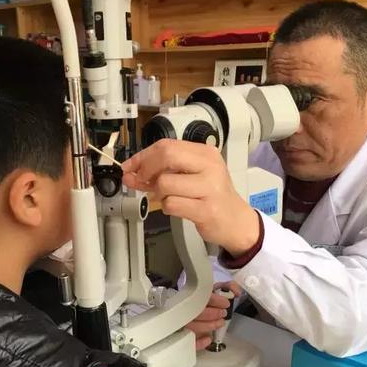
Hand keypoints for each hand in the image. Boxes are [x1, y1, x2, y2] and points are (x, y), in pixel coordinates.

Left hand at [122, 139, 258, 256]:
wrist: (236, 221)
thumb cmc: (212, 197)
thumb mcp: (192, 176)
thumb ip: (163, 171)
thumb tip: (131, 171)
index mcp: (205, 153)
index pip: (166, 145)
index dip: (142, 156)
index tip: (130, 166)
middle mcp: (209, 166)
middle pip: (166, 155)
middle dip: (146, 169)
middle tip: (141, 181)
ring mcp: (209, 187)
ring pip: (165, 183)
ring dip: (158, 193)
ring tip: (168, 198)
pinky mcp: (206, 209)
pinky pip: (171, 204)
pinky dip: (167, 207)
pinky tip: (178, 207)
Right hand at [185, 281, 242, 349]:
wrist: (191, 307)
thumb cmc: (204, 299)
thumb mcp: (215, 289)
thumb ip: (228, 286)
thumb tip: (237, 292)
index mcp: (192, 295)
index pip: (201, 297)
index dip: (216, 300)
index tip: (225, 303)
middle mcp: (184, 309)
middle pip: (197, 312)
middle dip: (214, 314)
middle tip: (223, 313)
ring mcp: (182, 324)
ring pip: (193, 327)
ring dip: (210, 326)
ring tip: (220, 323)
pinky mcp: (182, 336)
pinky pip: (188, 342)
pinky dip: (199, 342)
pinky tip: (208, 339)